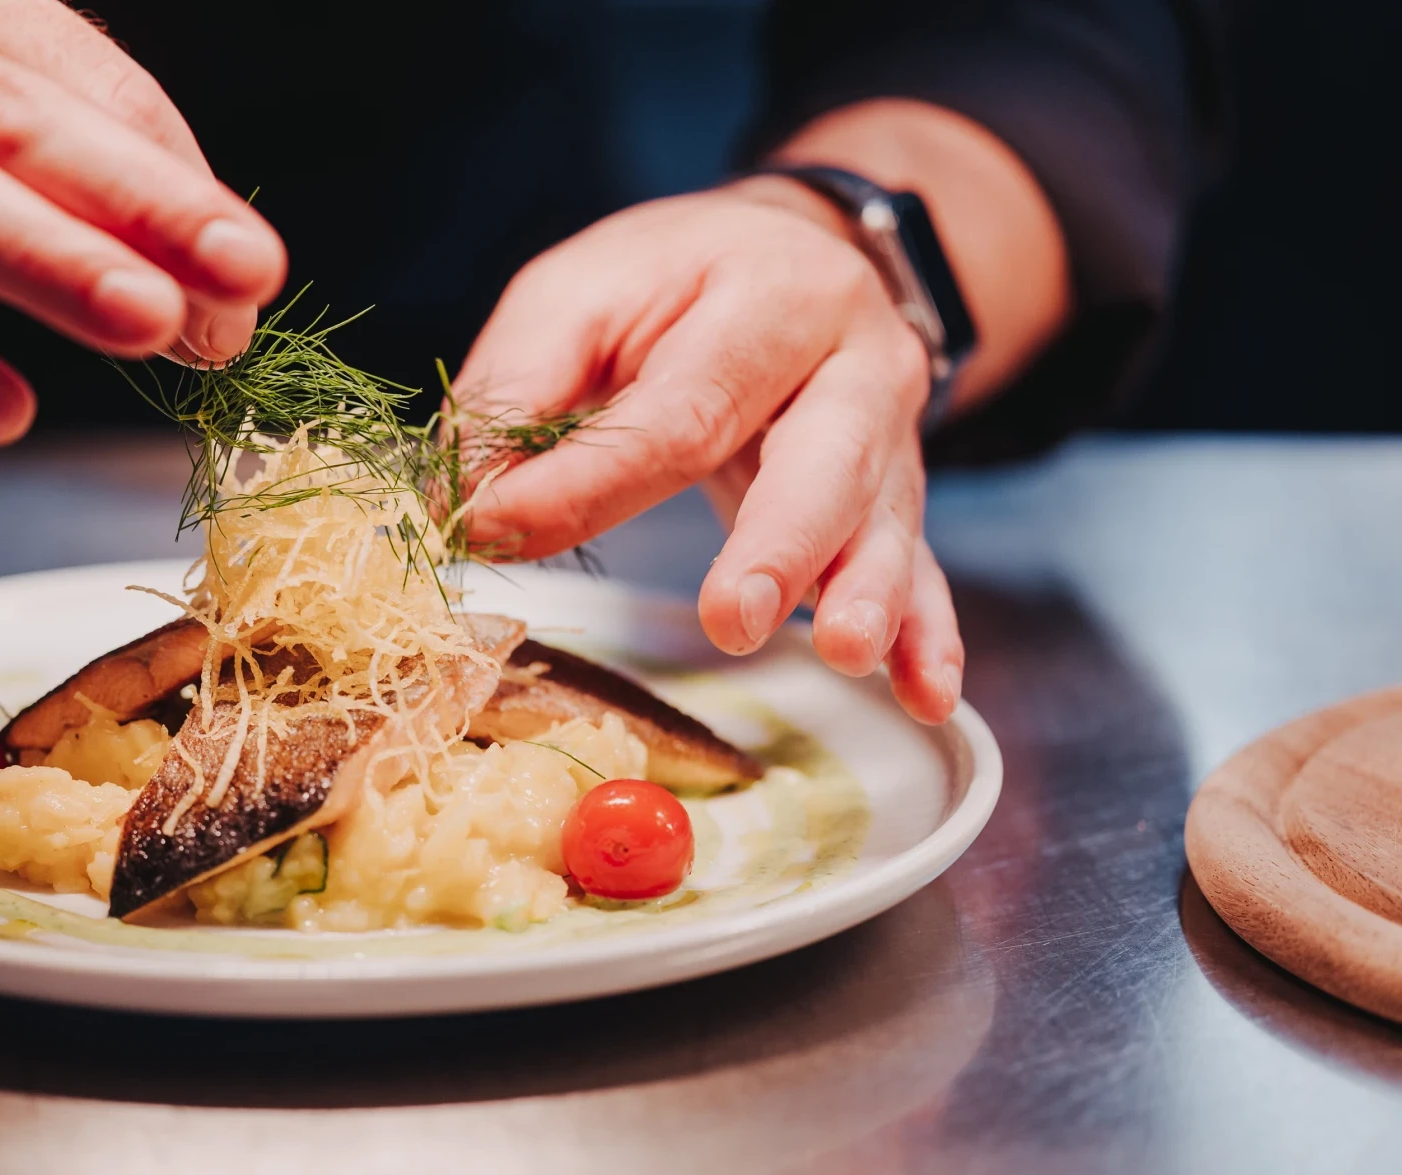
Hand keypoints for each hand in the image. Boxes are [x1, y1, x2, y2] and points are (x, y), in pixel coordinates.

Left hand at [453, 179, 962, 723]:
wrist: (787, 253)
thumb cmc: (668, 285)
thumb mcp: (577, 296)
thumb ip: (518, 390)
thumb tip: (471, 507)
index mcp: (765, 294)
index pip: (680, 408)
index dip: (591, 481)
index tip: (504, 532)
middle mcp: (851, 357)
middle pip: (823, 456)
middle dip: (781, 546)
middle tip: (737, 619)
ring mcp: (892, 433)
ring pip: (886, 518)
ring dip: (868, 593)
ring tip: (847, 652)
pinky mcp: (901, 494)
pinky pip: (925, 567)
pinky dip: (930, 636)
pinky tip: (926, 695)